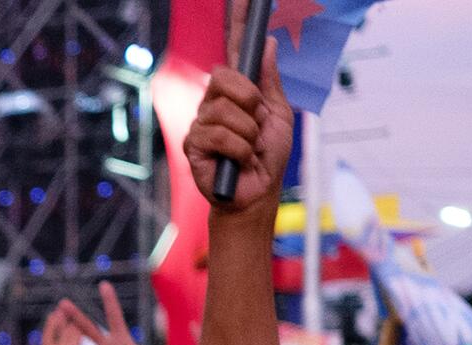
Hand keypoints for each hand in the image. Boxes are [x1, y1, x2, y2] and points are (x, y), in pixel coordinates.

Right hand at [185, 9, 293, 216]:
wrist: (257, 194)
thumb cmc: (268, 158)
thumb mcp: (278, 114)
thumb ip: (269, 81)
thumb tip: (267, 44)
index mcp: (237, 91)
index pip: (235, 50)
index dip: (238, 23)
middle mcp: (214, 102)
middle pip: (224, 77)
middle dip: (249, 100)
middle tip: (257, 123)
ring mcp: (201, 123)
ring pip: (224, 110)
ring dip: (248, 133)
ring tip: (250, 149)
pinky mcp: (193, 145)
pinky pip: (218, 134)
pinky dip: (238, 149)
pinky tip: (240, 160)